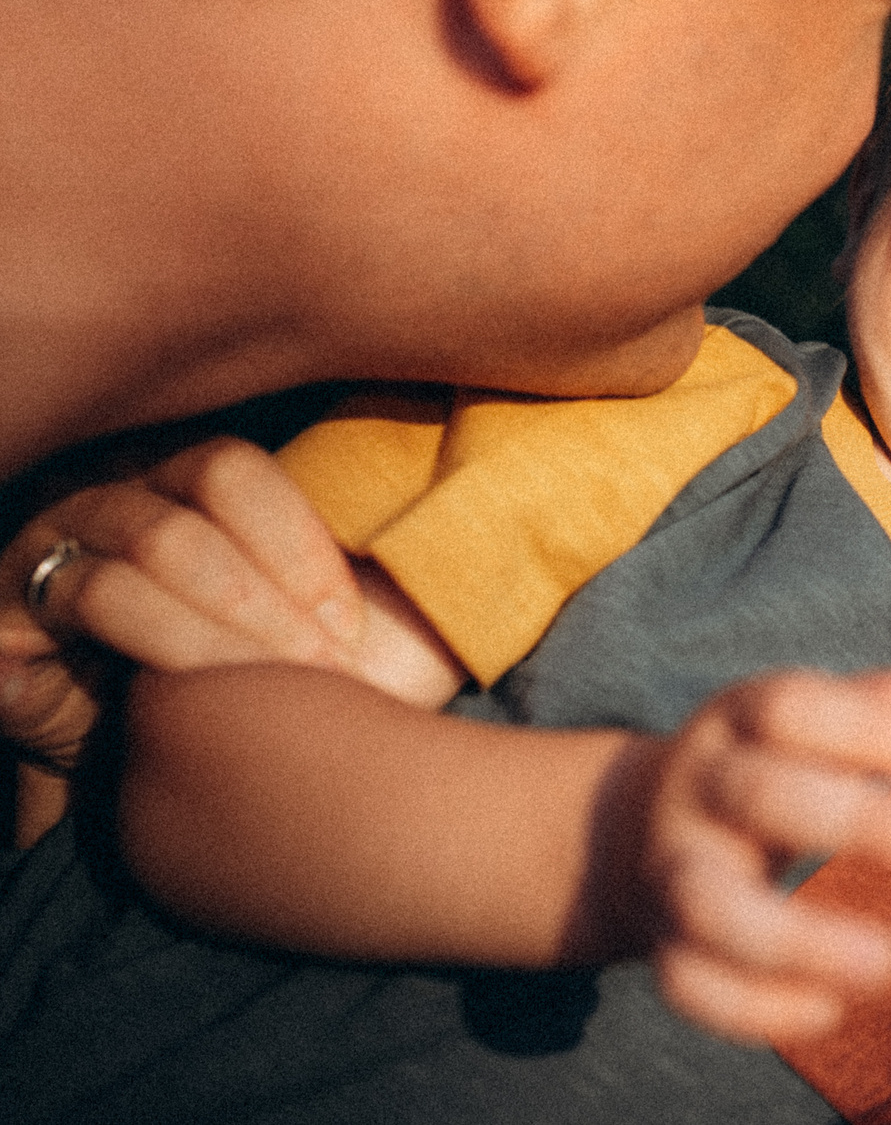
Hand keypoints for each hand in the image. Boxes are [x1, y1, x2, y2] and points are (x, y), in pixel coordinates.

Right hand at [1, 437, 370, 773]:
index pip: (233, 469)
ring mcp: (44, 552)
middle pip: (184, 516)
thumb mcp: (344, 626)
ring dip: (211, 635)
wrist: (171, 784)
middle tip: (317, 677)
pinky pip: (71, 609)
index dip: (296, 547)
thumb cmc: (269, 691)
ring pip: (133, 559)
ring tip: (262, 694)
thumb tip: (480, 519)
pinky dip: (138, 653)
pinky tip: (180, 701)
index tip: (349, 631)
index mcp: (181, 480)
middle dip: (262, 604)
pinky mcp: (2, 624)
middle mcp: (107, 499)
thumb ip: (396, 572)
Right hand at [638, 659, 890, 1044]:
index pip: (791, 710)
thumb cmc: (762, 762)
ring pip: (712, 908)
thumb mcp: (807, 718)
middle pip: (760, 798)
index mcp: (735, 722)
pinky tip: (832, 1011)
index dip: (869, 731)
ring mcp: (671, 871)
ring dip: (802, 941)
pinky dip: (755, 1009)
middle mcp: (696, 790)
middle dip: (857, 823)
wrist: (635, 826)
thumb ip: (874, 703)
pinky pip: (689, 986)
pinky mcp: (662, 944)